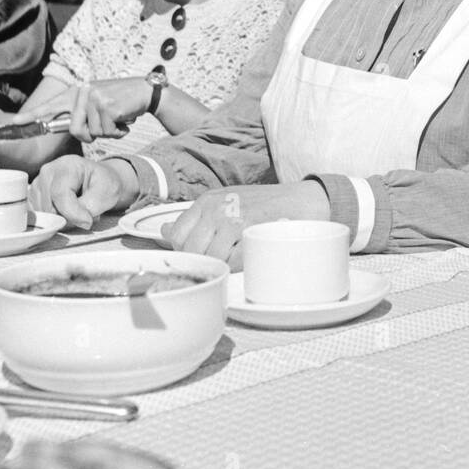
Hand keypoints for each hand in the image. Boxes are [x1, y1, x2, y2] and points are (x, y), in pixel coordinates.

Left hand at [21, 79, 151, 142]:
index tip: (15, 122)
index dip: (33, 115)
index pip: (52, 104)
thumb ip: (82, 112)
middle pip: (75, 129)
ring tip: (118, 120)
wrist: (146, 92)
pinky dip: (118, 132)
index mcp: (78, 91)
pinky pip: (107, 132)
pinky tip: (124, 121)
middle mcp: (84, 92)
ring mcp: (95, 98)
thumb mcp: (98, 102)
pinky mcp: (108, 106)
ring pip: (93, 133)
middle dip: (90, 135)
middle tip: (106, 129)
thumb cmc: (122, 101)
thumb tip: (72, 129)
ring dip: (108, 133)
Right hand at [29, 155, 137, 228]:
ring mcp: (38, 183)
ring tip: (78, 210)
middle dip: (69, 217)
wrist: (100, 181)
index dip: (73, 213)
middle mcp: (48, 172)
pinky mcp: (34, 196)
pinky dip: (55, 218)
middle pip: (50, 207)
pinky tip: (67, 211)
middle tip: (86, 213)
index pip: (60, 194)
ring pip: (44, 214)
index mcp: (67, 165)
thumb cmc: (104, 184)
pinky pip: (40, 216)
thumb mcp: (107, 193)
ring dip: (63, 218)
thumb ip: (89, 207)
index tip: (88, 221)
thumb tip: (72, 221)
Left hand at [162, 182, 330, 265]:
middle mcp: (217, 208)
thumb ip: (197, 219)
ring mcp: (233, 219)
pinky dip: (236, 268)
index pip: (176, 234)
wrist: (305, 201)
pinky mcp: (249, 231)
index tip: (200, 257)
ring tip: (236, 261)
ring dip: (221, 266)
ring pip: (210, 258)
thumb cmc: (266, 206)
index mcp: (208, 201)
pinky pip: (230, 262)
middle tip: (221, 263)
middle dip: (202, 262)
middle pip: (190, 249)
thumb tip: (163, 231)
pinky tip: (247, 260)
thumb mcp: (226, 202)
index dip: (185, 251)